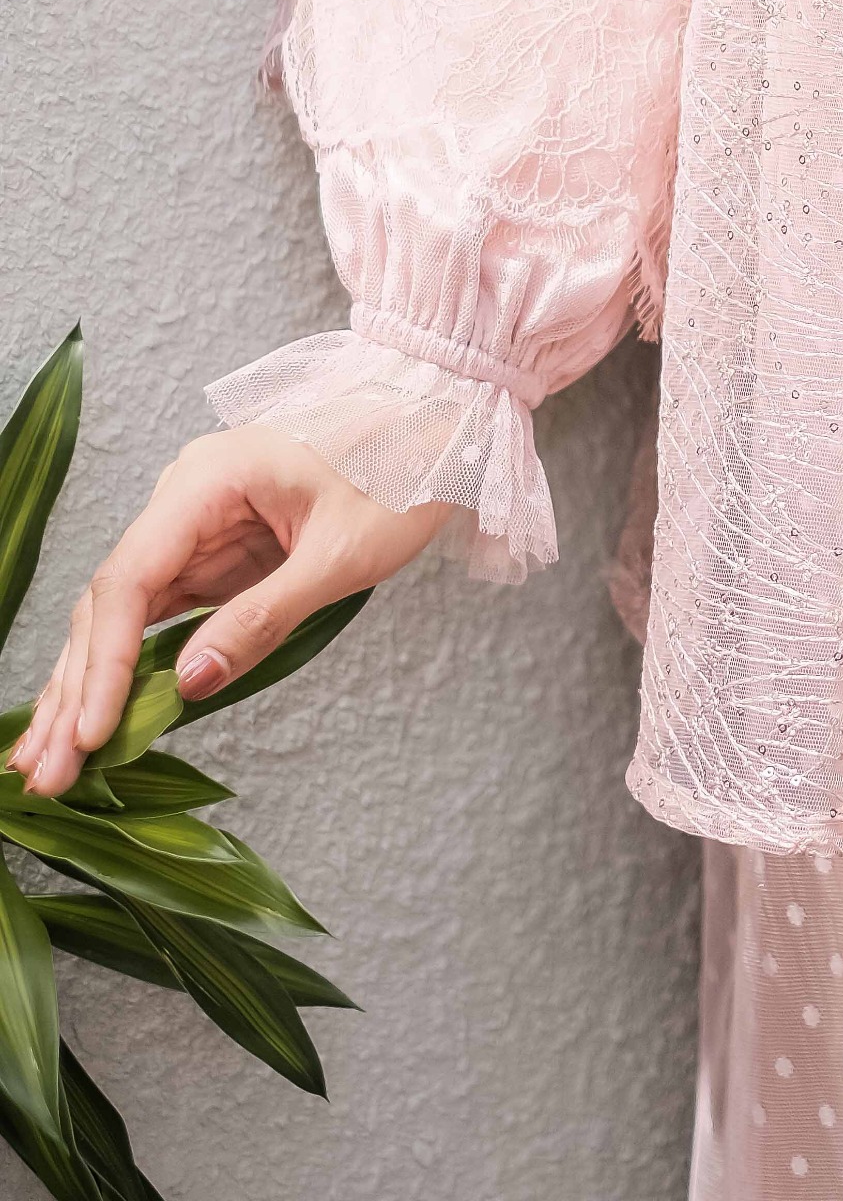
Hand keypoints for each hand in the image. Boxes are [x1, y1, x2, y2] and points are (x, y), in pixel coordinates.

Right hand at [5, 427, 449, 797]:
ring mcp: (194, 525)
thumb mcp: (342, 555)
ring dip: (87, 686)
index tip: (91, 732)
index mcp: (210, 477)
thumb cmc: (401, 475)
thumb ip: (264, 617)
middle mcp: (185, 495)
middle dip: (77, 687)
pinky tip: (94, 720)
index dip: (104, 661)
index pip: (131, 576)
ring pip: (120, 613)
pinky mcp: (212, 553)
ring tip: (49, 766)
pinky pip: (155, 614)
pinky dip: (126, 668)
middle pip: (109, 598)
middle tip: (44, 772)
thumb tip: (187, 683)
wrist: (438, 430)